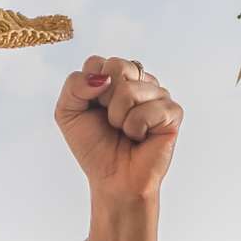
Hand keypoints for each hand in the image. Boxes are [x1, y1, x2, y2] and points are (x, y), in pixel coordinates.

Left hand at [55, 55, 182, 203]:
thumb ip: (74, 85)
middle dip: (105, 100)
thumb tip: (102, 77)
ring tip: (125, 131)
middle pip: (116, 66)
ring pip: (130, 90)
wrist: (113, 178)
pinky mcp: (172, 112)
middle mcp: (139, 81)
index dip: (88, 90)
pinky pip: (148, 110)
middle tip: (111, 121)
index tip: (94, 110)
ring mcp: (158, 94)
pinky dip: (136, 128)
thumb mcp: (68, 112)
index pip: (97, 62)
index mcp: (115, 77)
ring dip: (119, 118)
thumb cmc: (94, 146)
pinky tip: (141, 137)